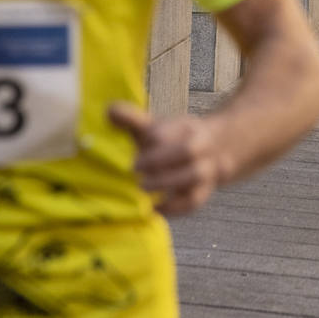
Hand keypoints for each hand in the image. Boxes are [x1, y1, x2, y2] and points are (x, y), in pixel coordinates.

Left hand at [108, 102, 230, 216]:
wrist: (209, 155)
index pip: (172, 130)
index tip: (138, 143)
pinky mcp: (203, 192)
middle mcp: (202, 146)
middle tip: (135, 168)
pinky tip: (153, 208)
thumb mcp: (154, 128)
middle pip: (188, 151)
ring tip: (142, 187)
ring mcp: (206, 169)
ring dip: (167, 182)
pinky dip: (173, 207)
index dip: (153, 138)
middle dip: (160, 160)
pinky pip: (193, 201)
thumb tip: (109, 111)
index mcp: (188, 127)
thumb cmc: (171, 142)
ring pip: (195, 175)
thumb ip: (131, 120)